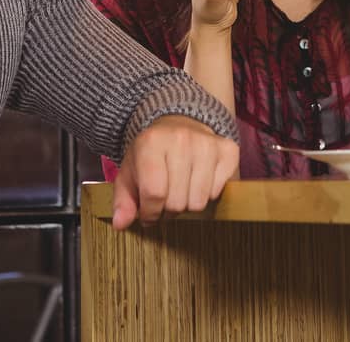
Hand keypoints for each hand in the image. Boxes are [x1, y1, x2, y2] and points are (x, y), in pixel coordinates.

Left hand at [110, 115, 238, 230]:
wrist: (179, 125)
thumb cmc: (151, 154)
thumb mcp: (129, 174)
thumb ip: (123, 201)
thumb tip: (121, 224)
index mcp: (151, 142)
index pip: (154, 193)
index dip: (150, 213)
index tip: (148, 213)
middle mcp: (181, 138)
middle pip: (177, 202)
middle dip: (169, 209)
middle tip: (166, 198)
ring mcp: (207, 143)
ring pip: (199, 201)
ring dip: (188, 203)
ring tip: (181, 189)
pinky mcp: (228, 150)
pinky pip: (217, 193)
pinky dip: (207, 193)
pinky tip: (198, 180)